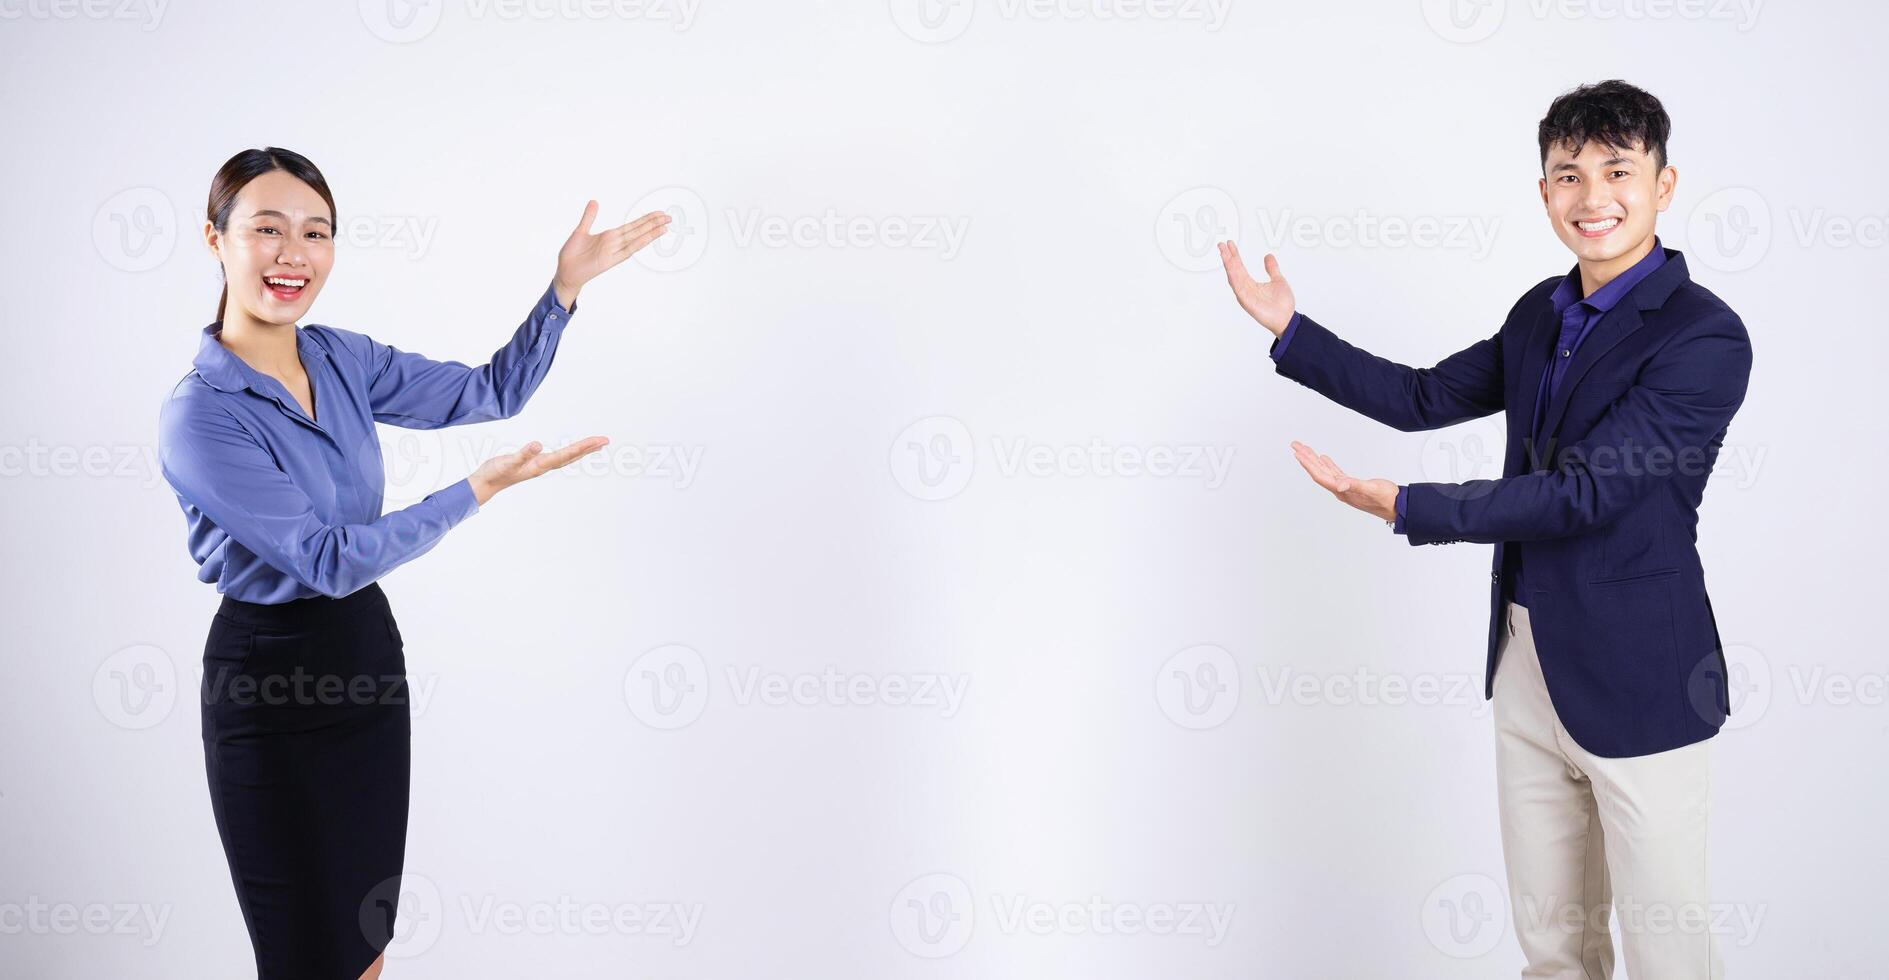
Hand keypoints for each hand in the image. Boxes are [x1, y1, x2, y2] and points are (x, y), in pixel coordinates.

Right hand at [468, 436, 610, 504]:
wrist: (485, 484)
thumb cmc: (495, 472)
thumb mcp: (508, 461)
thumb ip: (523, 454)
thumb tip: (538, 444)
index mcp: (541, 465)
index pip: (567, 454)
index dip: (583, 447)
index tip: (599, 440)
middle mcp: (544, 466)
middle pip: (571, 456)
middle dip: (588, 448)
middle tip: (605, 440)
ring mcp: (540, 465)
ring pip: (566, 457)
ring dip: (580, 450)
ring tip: (595, 444)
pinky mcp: (534, 463)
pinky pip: (557, 457)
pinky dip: (567, 452)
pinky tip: (571, 451)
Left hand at [552, 202, 673, 307]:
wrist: (565, 272)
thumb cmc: (572, 255)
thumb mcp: (581, 231)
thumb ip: (589, 217)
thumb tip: (595, 202)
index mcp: (609, 236)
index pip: (631, 226)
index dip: (645, 219)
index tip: (658, 213)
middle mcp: (614, 243)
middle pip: (637, 230)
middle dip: (653, 223)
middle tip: (668, 216)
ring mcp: (613, 252)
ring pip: (635, 239)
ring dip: (650, 232)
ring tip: (664, 226)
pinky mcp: (609, 261)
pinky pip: (626, 250)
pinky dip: (637, 243)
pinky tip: (648, 237)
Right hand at [1218, 241, 1295, 336]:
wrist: (1287, 319)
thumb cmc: (1282, 304)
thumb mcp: (1278, 280)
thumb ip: (1272, 269)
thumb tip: (1268, 256)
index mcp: (1251, 284)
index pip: (1240, 267)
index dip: (1235, 255)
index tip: (1230, 244)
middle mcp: (1245, 289)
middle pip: (1234, 270)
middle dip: (1227, 257)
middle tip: (1221, 244)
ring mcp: (1245, 295)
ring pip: (1234, 277)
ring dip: (1228, 264)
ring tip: (1223, 252)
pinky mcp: (1247, 302)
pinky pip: (1238, 287)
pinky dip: (1233, 277)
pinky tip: (1230, 268)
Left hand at [1290, 441, 1398, 522]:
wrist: (1398, 506)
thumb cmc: (1386, 499)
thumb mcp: (1371, 489)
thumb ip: (1355, 486)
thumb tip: (1339, 485)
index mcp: (1342, 491)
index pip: (1320, 476)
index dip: (1308, 464)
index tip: (1298, 453)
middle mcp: (1340, 490)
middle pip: (1318, 472)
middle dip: (1306, 458)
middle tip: (1295, 445)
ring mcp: (1345, 488)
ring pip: (1325, 471)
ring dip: (1314, 460)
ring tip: (1304, 449)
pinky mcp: (1352, 485)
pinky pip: (1335, 473)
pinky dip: (1328, 465)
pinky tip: (1324, 459)